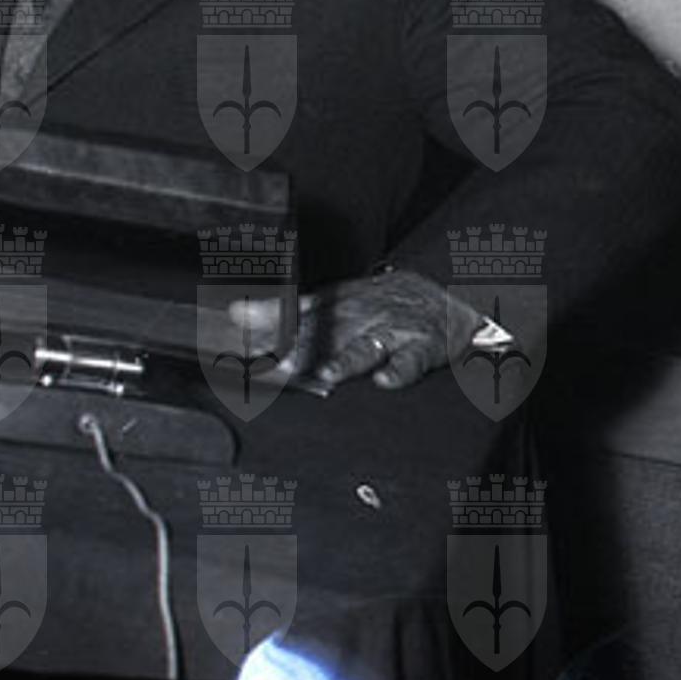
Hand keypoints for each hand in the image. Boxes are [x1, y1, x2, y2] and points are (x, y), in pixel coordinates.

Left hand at [236, 270, 481, 390]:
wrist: (445, 300)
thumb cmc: (381, 306)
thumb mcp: (334, 302)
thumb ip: (285, 312)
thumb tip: (235, 314)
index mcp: (335, 305)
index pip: (295, 316)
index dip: (268, 328)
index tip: (240, 340)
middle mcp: (359, 316)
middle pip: (324, 333)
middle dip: (297, 348)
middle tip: (271, 367)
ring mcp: (390, 331)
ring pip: (365, 346)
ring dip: (345, 359)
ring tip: (327, 374)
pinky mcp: (421, 347)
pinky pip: (411, 360)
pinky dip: (399, 369)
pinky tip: (386, 379)